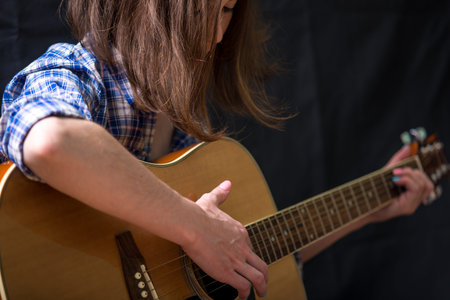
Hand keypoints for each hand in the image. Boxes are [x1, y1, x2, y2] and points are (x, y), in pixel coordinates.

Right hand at [182, 180, 267, 297]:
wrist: (191, 224)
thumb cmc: (199, 213)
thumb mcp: (212, 200)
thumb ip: (221, 194)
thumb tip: (227, 184)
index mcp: (239, 232)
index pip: (250, 248)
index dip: (250, 258)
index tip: (248, 264)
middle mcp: (242, 247)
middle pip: (261, 264)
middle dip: (264, 277)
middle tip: (263, 285)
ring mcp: (236, 260)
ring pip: (257, 277)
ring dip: (260, 287)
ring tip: (259, 293)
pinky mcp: (227, 271)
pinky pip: (243, 285)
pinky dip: (245, 293)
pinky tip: (241, 297)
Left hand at [369, 146, 433, 222]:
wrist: (360, 205)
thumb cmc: (372, 190)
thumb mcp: (386, 173)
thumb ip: (398, 161)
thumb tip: (407, 147)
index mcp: (410, 196)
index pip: (426, 183)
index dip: (417, 172)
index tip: (398, 169)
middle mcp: (413, 202)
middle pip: (427, 183)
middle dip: (413, 173)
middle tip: (396, 172)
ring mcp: (411, 206)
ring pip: (424, 185)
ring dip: (410, 175)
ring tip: (395, 176)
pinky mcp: (406, 207)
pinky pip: (416, 189)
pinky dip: (407, 180)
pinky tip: (395, 180)